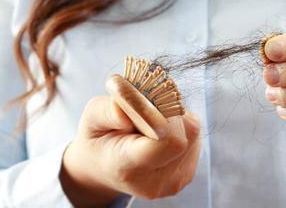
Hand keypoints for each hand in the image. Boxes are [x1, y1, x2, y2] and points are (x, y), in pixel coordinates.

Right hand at [60, 96, 200, 206]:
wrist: (103, 168)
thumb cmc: (98, 139)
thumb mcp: (92, 118)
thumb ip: (109, 109)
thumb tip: (137, 103)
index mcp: (128, 167)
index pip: (168, 141)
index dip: (164, 116)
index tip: (147, 103)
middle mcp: (155, 181)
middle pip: (185, 135)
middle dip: (169, 113)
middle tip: (147, 110)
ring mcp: (173, 182)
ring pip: (192, 133)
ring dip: (176, 120)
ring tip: (151, 123)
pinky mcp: (186, 176)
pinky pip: (194, 140)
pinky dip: (180, 129)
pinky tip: (160, 133)